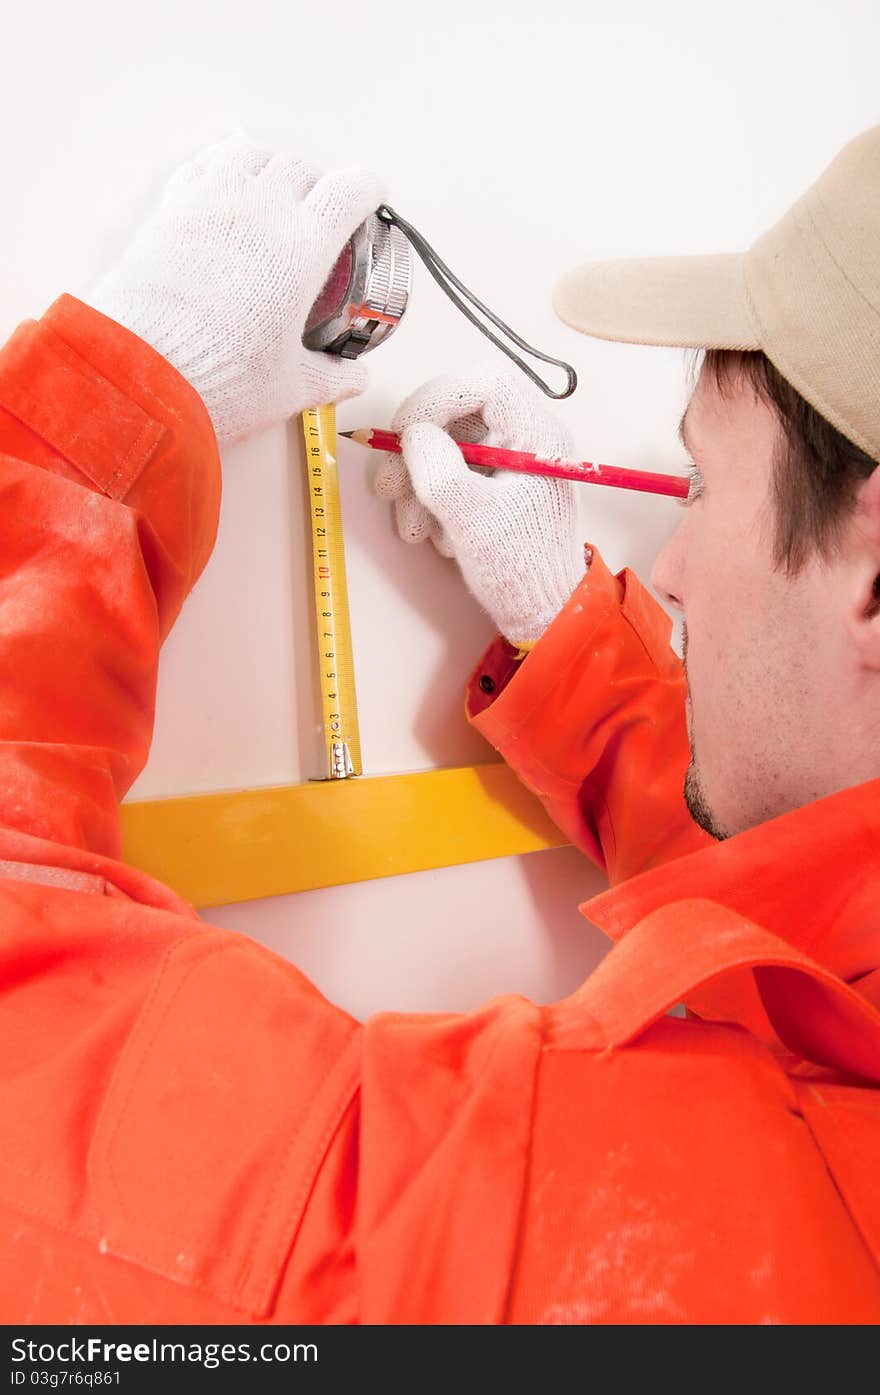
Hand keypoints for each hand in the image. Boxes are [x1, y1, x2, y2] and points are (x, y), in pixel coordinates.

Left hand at [85, 135, 385, 442]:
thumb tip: (356, 378)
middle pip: (300, 166)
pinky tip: (224, 188)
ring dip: (270, 164)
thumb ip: (331, 376)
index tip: (371, 196)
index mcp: (301, 248)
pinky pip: (204, 164)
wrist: (144, 374)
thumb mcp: (291, 386)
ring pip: (251, 153)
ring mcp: (211, 201)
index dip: (367, 188)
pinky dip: (222, 166)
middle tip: (321, 204)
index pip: (347, 190)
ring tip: (272, 188)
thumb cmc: (221, 379)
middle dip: (318, 180)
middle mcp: (260, 210)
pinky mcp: (171, 207)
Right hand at [374, 362, 584, 643]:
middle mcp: (526, 439)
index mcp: (539, 437)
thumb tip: (413, 435)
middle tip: (390, 484)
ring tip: (410, 525)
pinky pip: (452, 471)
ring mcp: (508, 460)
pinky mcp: (494, 482)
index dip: (439, 397)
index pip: (488, 383)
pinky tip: (432, 533)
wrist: (540, 608)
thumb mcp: (474, 522)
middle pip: (458, 413)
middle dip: (416, 450)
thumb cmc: (521, 568)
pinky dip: (431, 497)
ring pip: (448, 444)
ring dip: (416, 482)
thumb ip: (441, 473)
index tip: (407, 430)